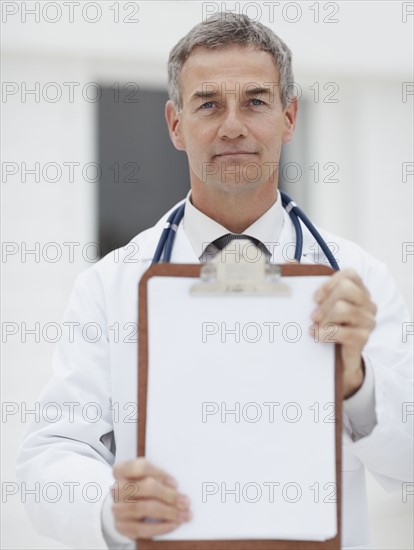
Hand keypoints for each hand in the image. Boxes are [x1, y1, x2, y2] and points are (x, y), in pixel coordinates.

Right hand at [111, 457, 190, 539]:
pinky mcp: (121, 526)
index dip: (160, 474)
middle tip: (185, 502)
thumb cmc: (140, 486)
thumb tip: (176, 487)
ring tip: (183, 515)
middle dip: (169, 495)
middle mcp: (117, 488)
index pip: (141, 467)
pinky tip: (173, 524)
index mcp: (122, 469)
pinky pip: (143, 528)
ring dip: (168, 512)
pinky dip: (161, 527)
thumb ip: (158, 477)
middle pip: (146, 487)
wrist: (125, 504)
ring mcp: (118, 508)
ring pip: (145, 508)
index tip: (175, 483)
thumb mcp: (147, 475)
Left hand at [310, 268, 376, 398]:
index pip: (350, 274)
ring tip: (316, 327)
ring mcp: (367, 320)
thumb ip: (304, 281)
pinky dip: (326, 334)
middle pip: (346, 288)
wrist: (336, 361)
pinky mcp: (364, 338)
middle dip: (325, 302)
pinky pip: (344, 331)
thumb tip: (290, 261)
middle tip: (314, 316)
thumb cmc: (325, 327)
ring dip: (324, 319)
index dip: (329, 282)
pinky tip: (319, 337)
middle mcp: (366, 303)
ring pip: (343, 308)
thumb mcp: (316, 305)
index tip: (315, 298)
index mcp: (357, 291)